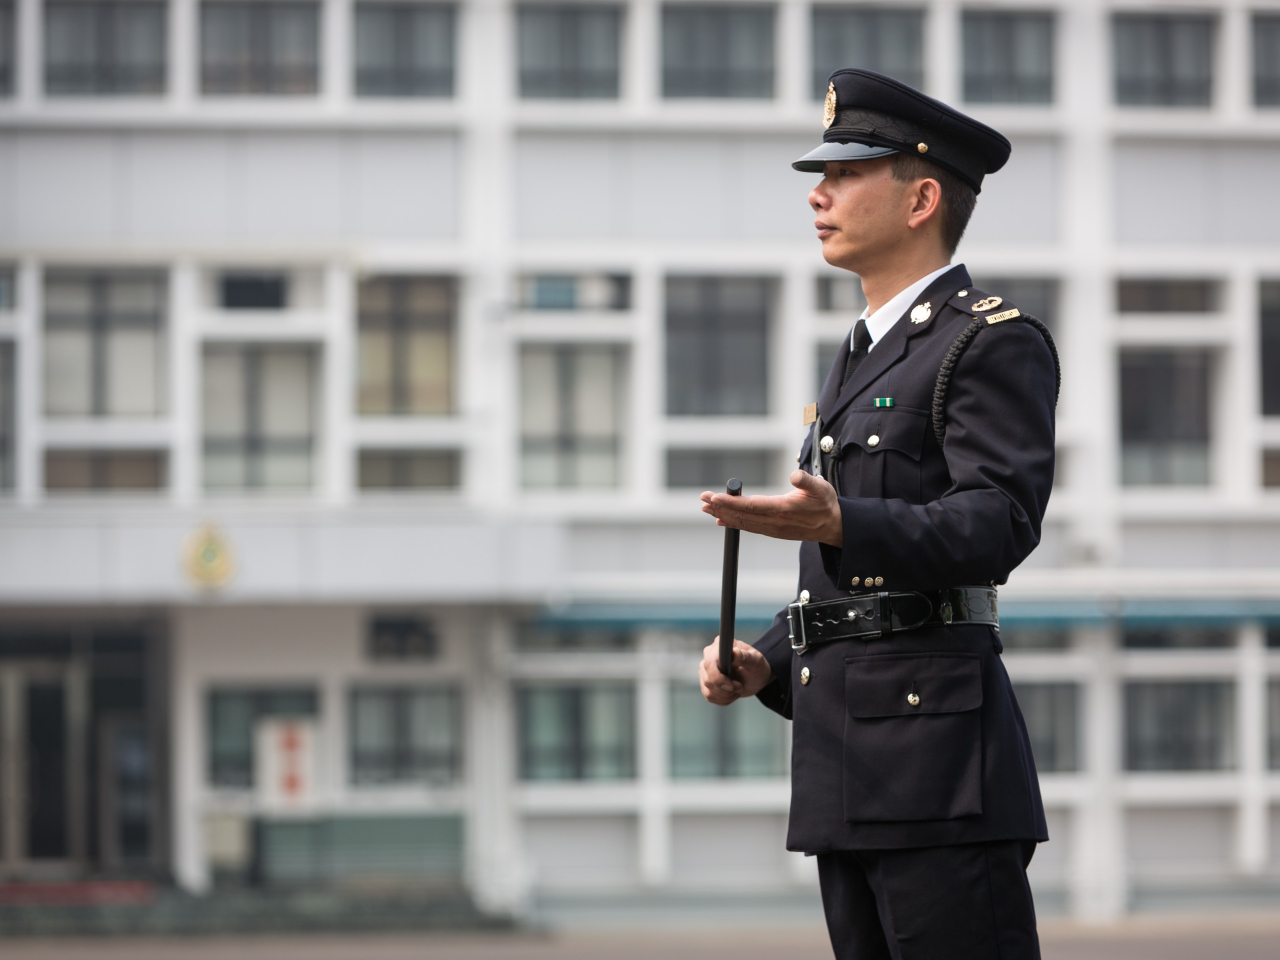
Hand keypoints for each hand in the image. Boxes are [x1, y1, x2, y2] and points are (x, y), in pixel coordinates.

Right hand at [699, 638, 774, 705]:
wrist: (755, 677)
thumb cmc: (756, 666)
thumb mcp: (756, 661)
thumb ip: (746, 656)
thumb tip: (735, 653)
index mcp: (719, 647)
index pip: (709, 664)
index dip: (718, 678)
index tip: (736, 685)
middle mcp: (708, 657)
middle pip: (707, 680)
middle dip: (726, 689)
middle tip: (740, 686)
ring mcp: (705, 670)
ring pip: (708, 691)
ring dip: (726, 695)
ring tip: (738, 689)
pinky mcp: (706, 682)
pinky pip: (710, 696)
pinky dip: (723, 699)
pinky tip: (732, 693)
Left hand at [700, 469, 842, 546]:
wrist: (832, 526)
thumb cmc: (825, 504)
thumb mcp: (820, 487)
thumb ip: (807, 481)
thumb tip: (794, 475)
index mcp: (783, 509)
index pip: (751, 506)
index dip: (731, 502)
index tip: (715, 497)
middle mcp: (774, 522)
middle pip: (742, 515)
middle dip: (721, 507)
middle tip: (703, 499)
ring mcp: (772, 529)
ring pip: (743, 522)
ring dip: (723, 515)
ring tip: (707, 508)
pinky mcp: (772, 531)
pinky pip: (748, 527)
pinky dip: (733, 523)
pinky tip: (721, 519)